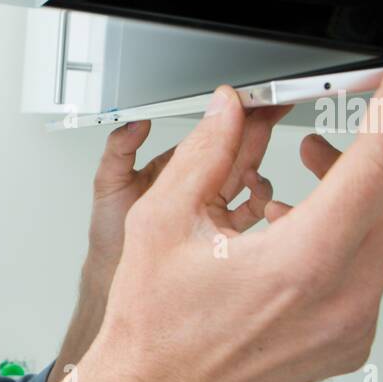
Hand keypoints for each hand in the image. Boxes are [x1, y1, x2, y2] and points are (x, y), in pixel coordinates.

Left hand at [85, 106, 287, 280]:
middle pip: (232, 153)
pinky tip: (257, 191)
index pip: (206, 138)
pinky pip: (249, 214)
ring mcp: (210, 212)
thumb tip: (135, 122)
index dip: (226, 119)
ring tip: (262, 150)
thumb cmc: (109, 237)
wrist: (115, 279)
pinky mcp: (220, 236)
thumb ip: (119, 151)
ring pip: (244, 179)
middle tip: (274, 111)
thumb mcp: (108, 186)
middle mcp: (195, 188)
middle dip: (254, 131)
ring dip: (257, 163)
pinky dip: (259, 202)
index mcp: (173, 170)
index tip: (244, 102)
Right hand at [86, 37, 382, 381]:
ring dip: (372, 185)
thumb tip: (232, 111)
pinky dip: (352, 231)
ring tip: (318, 162)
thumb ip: (207, 152)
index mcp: (304, 262)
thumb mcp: (162, 221)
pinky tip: (302, 222)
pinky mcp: (347, 342)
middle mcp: (342, 299)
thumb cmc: (152, 332)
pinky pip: (374, 270)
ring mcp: (351, 326)